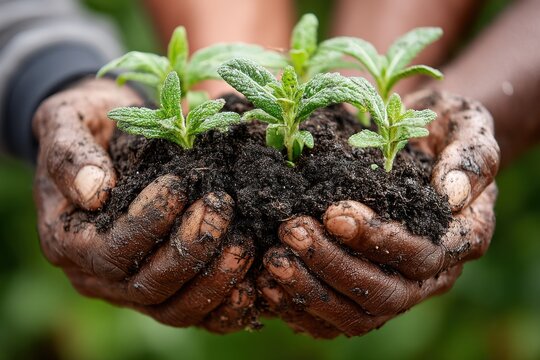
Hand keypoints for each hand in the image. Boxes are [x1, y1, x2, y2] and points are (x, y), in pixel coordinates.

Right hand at [34, 79, 253, 328]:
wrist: (110, 136)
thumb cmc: (87, 127)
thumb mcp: (66, 123)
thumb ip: (70, 155)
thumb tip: (93, 192)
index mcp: (67, 242)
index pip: (108, 251)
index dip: (146, 223)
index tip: (177, 186)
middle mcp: (98, 277)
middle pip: (146, 287)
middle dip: (189, 249)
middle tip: (219, 208)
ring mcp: (132, 289)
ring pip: (174, 308)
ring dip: (213, 280)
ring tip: (244, 243)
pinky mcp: (165, 289)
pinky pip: (194, 311)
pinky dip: (224, 303)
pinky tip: (252, 281)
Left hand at [259, 91, 498, 337]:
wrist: (418, 140)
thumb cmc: (443, 130)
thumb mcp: (467, 127)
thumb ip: (470, 157)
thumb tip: (452, 194)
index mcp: (460, 239)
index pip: (423, 257)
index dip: (378, 240)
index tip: (335, 212)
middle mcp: (430, 275)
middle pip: (386, 295)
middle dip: (334, 265)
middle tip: (293, 232)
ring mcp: (397, 287)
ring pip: (358, 315)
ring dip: (312, 291)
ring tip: (274, 259)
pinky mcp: (365, 291)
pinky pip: (335, 318)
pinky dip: (302, 307)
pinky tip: (269, 283)